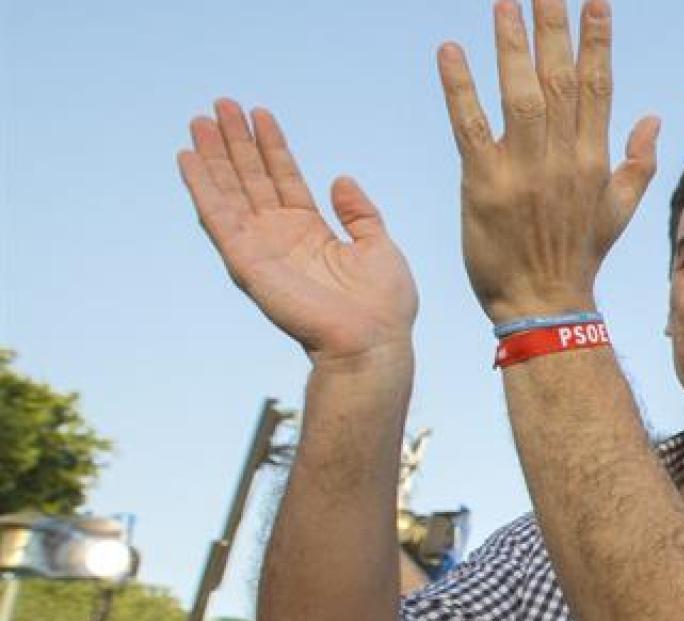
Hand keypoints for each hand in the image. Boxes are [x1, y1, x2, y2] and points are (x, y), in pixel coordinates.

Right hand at [178, 101, 418, 364]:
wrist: (373, 342)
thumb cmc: (382, 307)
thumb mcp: (379, 246)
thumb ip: (359, 213)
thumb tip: (341, 179)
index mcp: (311, 232)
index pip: (284, 178)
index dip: (271, 145)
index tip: (259, 113)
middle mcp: (281, 237)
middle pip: (251, 178)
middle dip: (236, 142)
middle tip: (220, 104)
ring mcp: (261, 248)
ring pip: (230, 191)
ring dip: (213, 156)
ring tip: (200, 119)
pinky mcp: (247, 262)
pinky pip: (218, 218)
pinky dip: (202, 188)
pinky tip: (188, 159)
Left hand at [439, 0, 659, 319]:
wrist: (544, 305)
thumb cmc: (578, 257)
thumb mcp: (617, 212)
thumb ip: (638, 163)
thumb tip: (653, 117)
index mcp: (593, 160)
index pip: (599, 86)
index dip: (597, 40)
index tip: (594, 0)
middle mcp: (562, 159)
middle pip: (561, 79)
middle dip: (555, 27)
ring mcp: (524, 171)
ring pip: (520, 95)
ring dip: (511, 46)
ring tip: (503, 2)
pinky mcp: (484, 186)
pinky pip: (471, 128)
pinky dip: (460, 89)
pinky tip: (450, 52)